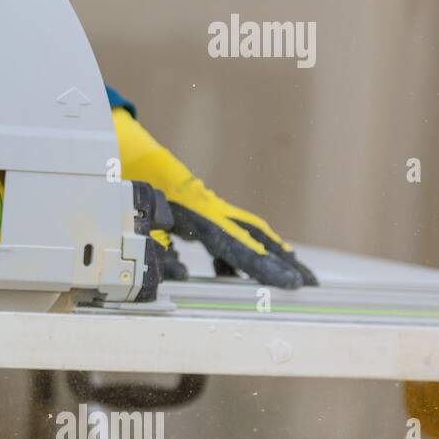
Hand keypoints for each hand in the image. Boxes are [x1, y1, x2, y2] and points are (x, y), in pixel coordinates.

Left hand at [112, 108, 316, 287]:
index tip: (292, 282)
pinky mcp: (206, 209)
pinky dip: (241, 252)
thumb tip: (182, 276)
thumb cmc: (131, 187)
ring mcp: (211, 208)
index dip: (265, 267)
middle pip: (256, 238)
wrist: (129, 154)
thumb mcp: (136, 219)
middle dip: (283, 262)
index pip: (238, 246)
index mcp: (196, 213)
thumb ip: (156, 249)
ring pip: (249, 233)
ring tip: (291, 277)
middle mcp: (211, 210)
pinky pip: (232, 233)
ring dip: (269, 256)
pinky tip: (237, 273)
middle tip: (309, 283)